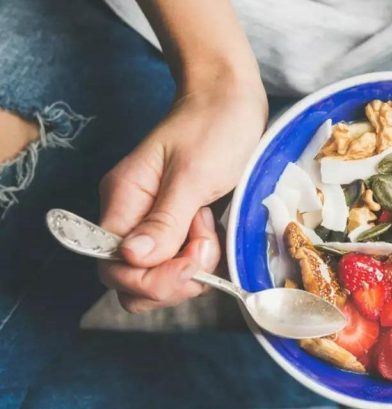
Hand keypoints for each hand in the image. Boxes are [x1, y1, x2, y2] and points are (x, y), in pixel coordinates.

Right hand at [97, 84, 267, 311]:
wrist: (232, 99)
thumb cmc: (213, 126)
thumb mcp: (192, 174)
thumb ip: (164, 220)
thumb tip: (131, 258)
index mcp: (124, 201)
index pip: (113, 266)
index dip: (151, 277)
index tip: (192, 258)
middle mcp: (133, 217)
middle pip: (133, 280)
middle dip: (173, 278)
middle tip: (206, 245)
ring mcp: (157, 224)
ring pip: (160, 277)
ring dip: (192, 269)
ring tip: (212, 230)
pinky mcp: (181, 227)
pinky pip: (182, 263)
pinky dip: (202, 261)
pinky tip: (217, 235)